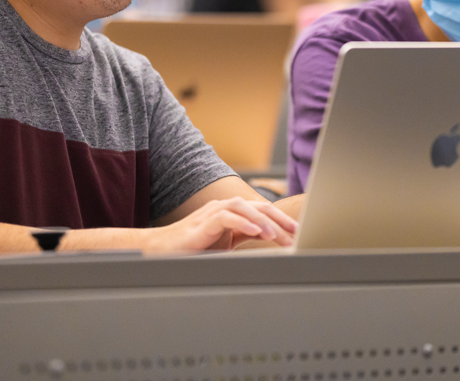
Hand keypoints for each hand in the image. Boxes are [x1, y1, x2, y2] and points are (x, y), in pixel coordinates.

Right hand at [144, 197, 297, 251]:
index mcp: (232, 214)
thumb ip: (244, 237)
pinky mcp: (203, 223)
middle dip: (279, 219)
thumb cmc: (192, 249)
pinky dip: (242, 222)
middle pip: (257, 206)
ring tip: (277, 235)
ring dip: (262, 220)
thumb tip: (271, 239)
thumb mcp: (225, 244)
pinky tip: (255, 231)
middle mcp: (224, 208)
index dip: (281, 221)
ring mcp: (213, 213)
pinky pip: (226, 217)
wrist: (161, 252)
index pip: (262, 212)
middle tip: (296, 233)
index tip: (298, 233)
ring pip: (243, 208)